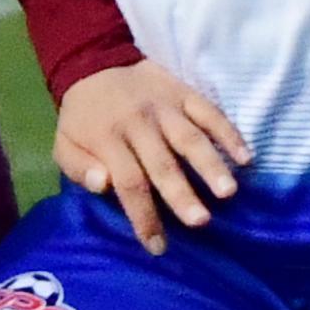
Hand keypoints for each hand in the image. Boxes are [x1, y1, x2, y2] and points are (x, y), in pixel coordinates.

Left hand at [52, 60, 251, 253]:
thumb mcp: (63, 143)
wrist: (94, 63)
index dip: (144, 215)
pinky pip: (210, 112)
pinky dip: (229, 134)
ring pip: (190, 137)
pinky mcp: (184, 92)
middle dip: (181, 194)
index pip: (128, 181)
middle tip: (200, 222)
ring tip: (228, 192)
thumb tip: (102, 185)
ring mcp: (164, 106)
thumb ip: (78, 167)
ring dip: (210, 164)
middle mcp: (138, 122)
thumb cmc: (83, 117)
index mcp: (107, 138)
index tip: (158, 246)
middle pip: (162, 163)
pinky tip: (246, 157)